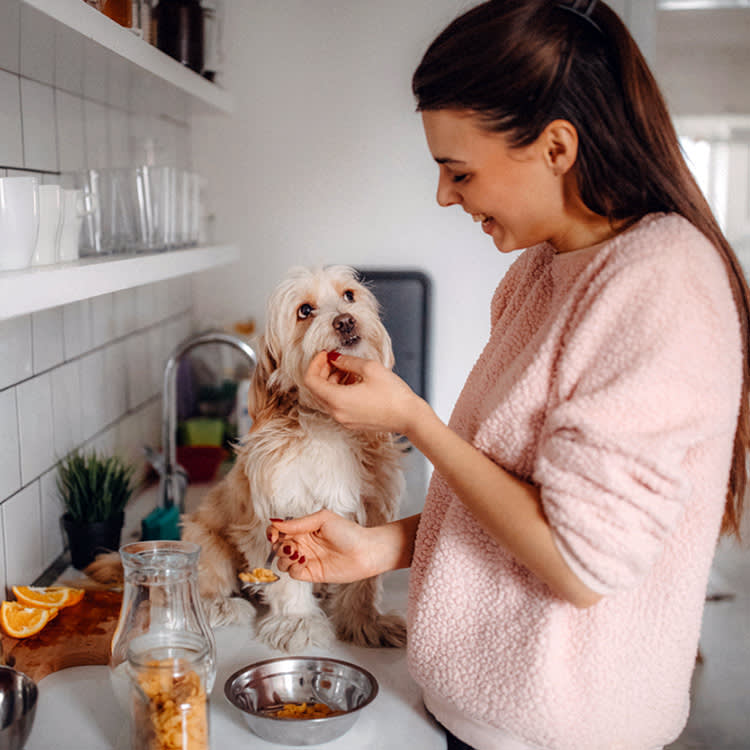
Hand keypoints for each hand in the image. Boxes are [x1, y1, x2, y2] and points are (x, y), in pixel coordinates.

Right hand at [267, 510, 377, 582]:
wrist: (365, 552)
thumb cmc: (348, 532)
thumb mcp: (322, 519)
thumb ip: (298, 523)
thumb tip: (275, 523)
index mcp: (304, 529)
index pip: (280, 530)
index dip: (273, 532)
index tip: (274, 534)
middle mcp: (303, 544)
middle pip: (278, 546)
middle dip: (279, 546)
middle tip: (291, 545)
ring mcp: (306, 559)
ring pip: (282, 561)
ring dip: (285, 557)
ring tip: (299, 554)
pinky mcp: (311, 573)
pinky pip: (292, 573)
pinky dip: (293, 568)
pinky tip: (304, 561)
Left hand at [304, 351, 426, 435]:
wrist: (410, 417)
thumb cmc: (394, 395)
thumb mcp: (370, 368)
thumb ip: (346, 361)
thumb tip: (334, 357)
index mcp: (337, 400)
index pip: (311, 381)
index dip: (314, 364)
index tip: (324, 354)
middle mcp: (337, 413)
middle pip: (316, 390)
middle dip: (322, 371)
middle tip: (334, 358)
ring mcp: (344, 420)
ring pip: (326, 397)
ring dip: (331, 380)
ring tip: (348, 368)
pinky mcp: (352, 422)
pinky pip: (337, 405)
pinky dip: (340, 390)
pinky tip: (354, 380)